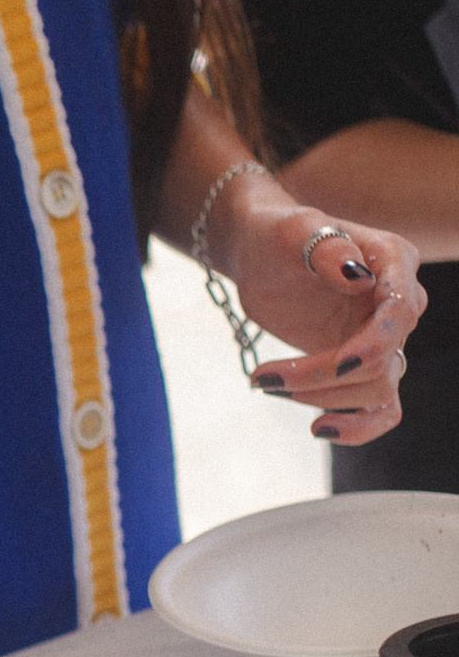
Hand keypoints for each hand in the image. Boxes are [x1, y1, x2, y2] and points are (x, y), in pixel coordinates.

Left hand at [220, 191, 425, 445]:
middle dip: (322, 377)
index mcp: (394, 262)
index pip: (400, 314)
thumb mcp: (294, 227)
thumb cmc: (276, 233)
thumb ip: (326, 246)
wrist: (257, 254)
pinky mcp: (361, 364)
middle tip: (263, 379)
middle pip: (382, 360)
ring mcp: (383, 337)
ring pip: (379, 390)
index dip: (373, 344)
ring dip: (322, 399)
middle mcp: (400, 303)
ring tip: (266, 384)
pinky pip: (379, 409)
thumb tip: (356, 275)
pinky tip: (318, 429)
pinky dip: (357, 427)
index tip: (338, 364)